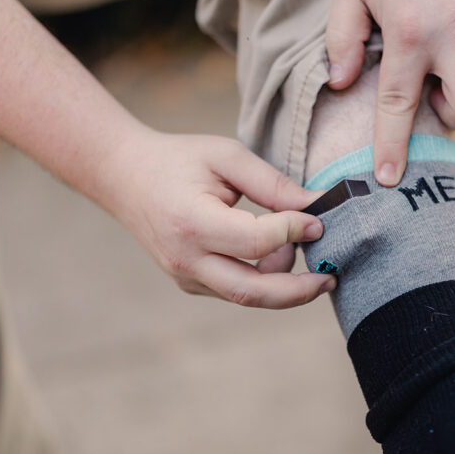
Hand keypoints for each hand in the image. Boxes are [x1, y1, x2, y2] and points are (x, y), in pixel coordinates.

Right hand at [100, 130, 334, 308]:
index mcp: (191, 222)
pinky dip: (263, 281)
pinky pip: (235, 290)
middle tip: (331, 278)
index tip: (318, 219)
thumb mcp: (227, 156)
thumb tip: (316, 208)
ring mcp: (185, 276)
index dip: (294, 231)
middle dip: (299, 290)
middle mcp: (185, 258)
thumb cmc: (178, 160)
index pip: (256, 241)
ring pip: (246, 296)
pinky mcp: (189, 283)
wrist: (124, 176)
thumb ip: (272, 184)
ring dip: (282, 283)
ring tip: (296, 249)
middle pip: (253, 291)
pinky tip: (275, 257)